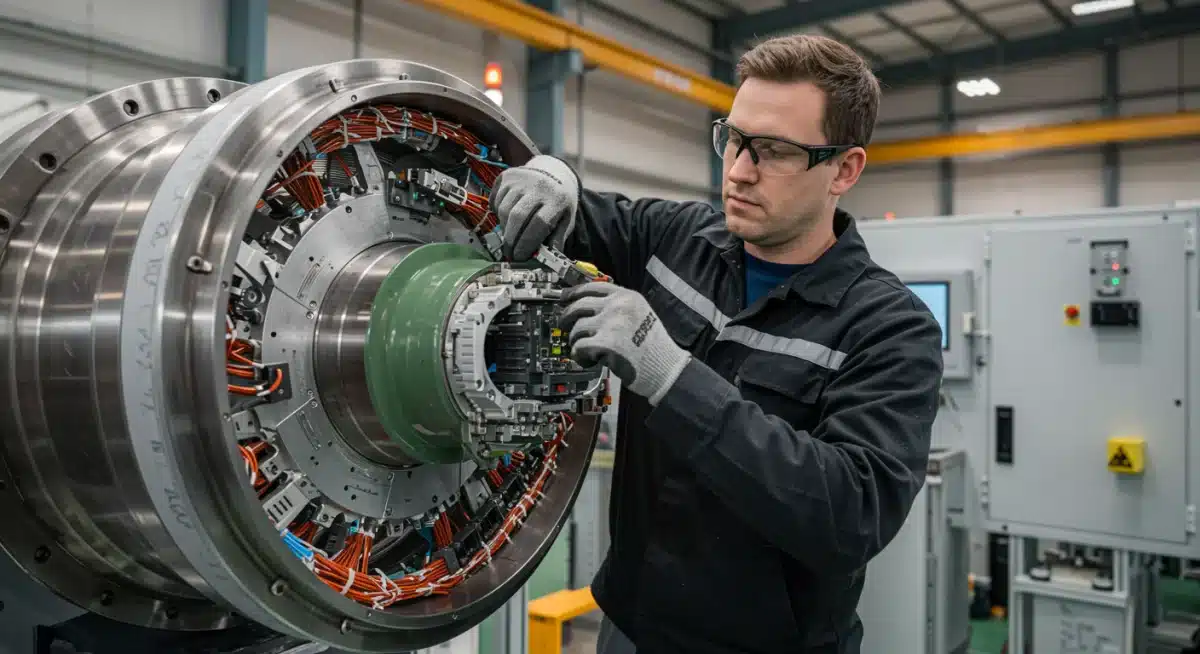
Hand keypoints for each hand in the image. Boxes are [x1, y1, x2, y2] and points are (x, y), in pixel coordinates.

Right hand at [491, 155, 578, 260]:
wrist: (553, 174)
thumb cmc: (558, 204)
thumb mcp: (565, 221)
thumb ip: (555, 241)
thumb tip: (545, 262)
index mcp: (557, 199)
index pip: (539, 223)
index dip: (527, 243)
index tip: (520, 257)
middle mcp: (539, 185)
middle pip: (517, 216)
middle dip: (511, 240)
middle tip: (510, 253)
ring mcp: (521, 179)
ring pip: (504, 209)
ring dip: (504, 227)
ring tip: (511, 235)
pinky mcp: (507, 176)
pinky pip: (495, 199)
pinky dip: (497, 213)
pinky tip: (506, 218)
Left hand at [559, 282, 691, 405]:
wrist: (665, 367)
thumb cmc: (653, 347)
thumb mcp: (640, 314)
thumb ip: (617, 306)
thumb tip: (586, 307)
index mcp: (627, 296)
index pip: (592, 287)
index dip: (573, 292)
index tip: (563, 298)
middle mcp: (619, 305)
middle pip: (579, 305)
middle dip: (566, 317)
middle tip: (564, 326)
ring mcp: (612, 323)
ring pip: (577, 327)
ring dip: (576, 341)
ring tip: (586, 351)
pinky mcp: (607, 343)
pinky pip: (579, 346)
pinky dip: (580, 355)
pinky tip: (589, 360)